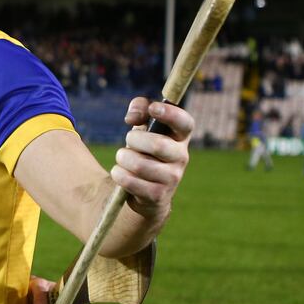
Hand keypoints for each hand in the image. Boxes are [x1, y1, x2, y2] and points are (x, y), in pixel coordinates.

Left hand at [111, 97, 193, 218]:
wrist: (144, 191)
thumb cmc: (144, 150)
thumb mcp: (143, 127)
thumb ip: (139, 109)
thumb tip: (132, 117)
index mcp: (180, 138)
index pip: (185, 123)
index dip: (171, 114)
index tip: (154, 108)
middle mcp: (181, 157)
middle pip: (157, 144)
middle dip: (133, 140)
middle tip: (129, 141)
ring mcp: (172, 178)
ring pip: (139, 164)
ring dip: (123, 158)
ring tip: (123, 159)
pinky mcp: (158, 195)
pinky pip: (130, 181)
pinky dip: (118, 174)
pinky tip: (121, 173)